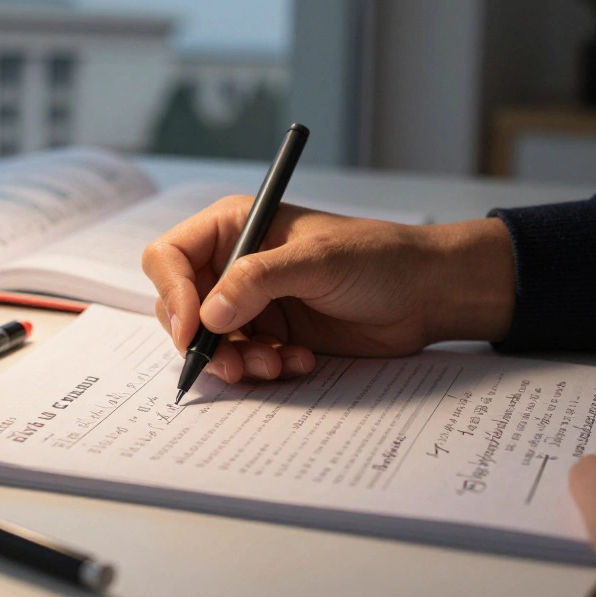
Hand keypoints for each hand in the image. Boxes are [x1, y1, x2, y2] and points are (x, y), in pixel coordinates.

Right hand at [140, 195, 515, 381]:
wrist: (425, 295)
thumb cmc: (378, 258)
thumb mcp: (318, 261)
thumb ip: (258, 281)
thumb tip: (208, 313)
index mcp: (235, 227)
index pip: (170, 256)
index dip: (173, 293)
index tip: (193, 329)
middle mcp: (234, 264)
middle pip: (181, 306)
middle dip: (203, 340)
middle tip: (233, 364)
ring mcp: (251, 302)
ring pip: (209, 342)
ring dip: (235, 361)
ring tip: (275, 364)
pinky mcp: (271, 334)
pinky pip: (242, 360)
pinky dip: (262, 369)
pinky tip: (299, 362)